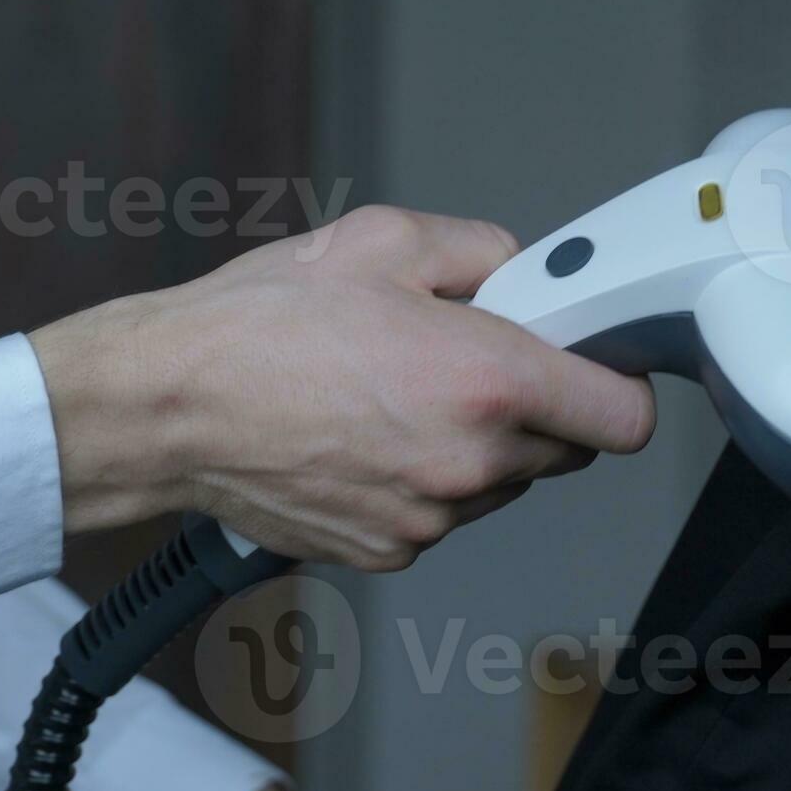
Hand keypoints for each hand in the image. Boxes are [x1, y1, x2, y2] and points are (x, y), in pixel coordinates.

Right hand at [29, 207, 656, 570]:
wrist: (166, 409)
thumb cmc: (256, 325)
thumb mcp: (382, 240)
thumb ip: (483, 251)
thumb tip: (523, 275)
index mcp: (487, 382)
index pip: (625, 416)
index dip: (616, 380)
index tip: (592, 359)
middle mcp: (471, 464)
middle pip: (567, 450)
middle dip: (537, 404)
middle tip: (469, 357)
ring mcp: (430, 517)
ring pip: (502, 485)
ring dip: (477, 446)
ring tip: (395, 392)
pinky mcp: (389, 550)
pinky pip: (440, 512)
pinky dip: (421, 479)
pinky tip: (363, 433)